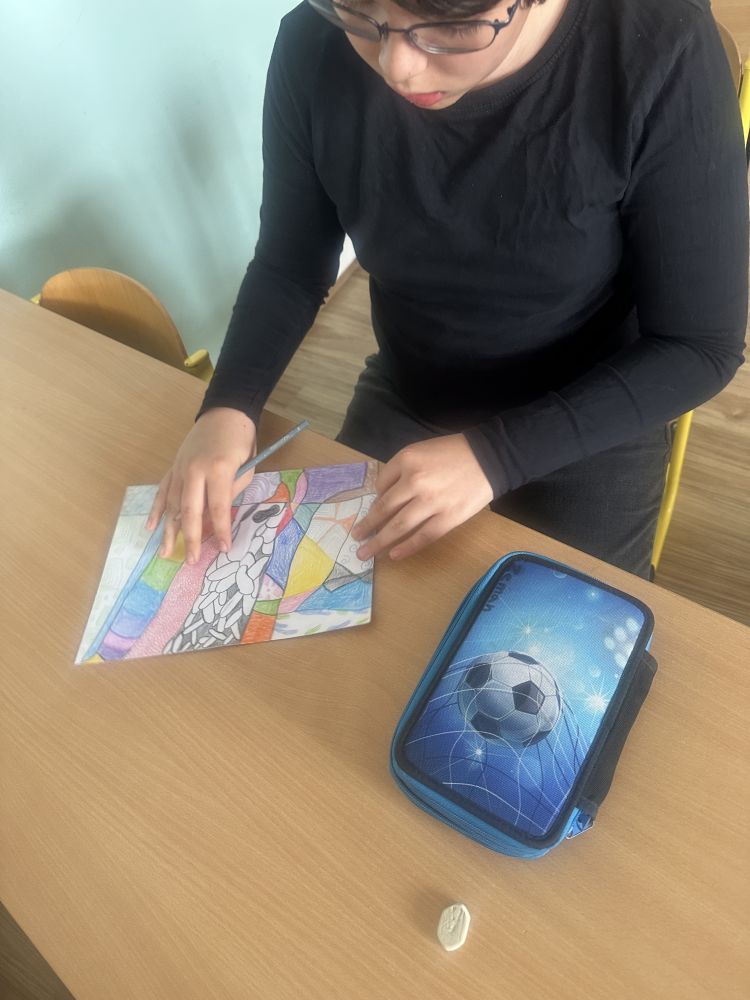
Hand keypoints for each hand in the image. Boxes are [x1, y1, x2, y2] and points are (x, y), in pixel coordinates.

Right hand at [146, 408, 256, 563]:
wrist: (224, 413)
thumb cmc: (241, 441)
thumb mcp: (246, 468)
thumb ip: (231, 492)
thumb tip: (217, 517)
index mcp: (217, 470)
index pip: (218, 508)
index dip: (220, 530)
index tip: (223, 549)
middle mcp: (194, 470)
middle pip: (190, 511)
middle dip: (191, 538)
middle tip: (191, 561)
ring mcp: (180, 468)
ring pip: (173, 504)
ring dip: (169, 530)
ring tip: (166, 553)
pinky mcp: (173, 466)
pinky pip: (163, 491)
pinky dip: (156, 509)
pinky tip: (150, 527)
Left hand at [351, 434, 492, 560]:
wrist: (490, 458)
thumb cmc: (453, 452)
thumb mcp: (420, 450)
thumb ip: (401, 470)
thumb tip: (384, 495)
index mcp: (406, 461)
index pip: (381, 485)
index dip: (375, 499)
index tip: (374, 511)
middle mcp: (415, 482)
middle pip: (384, 509)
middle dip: (367, 526)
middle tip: (356, 538)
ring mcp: (431, 502)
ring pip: (399, 526)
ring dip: (380, 542)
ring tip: (365, 552)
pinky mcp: (448, 518)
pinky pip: (423, 536)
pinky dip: (407, 547)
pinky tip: (394, 555)